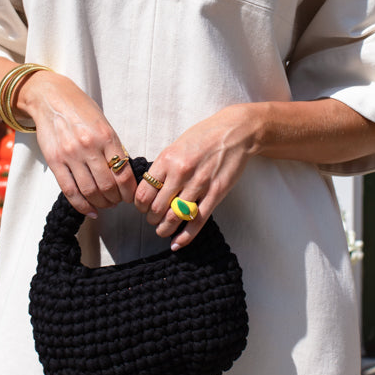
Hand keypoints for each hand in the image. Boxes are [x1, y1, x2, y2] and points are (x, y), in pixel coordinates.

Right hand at [17, 71, 135, 216]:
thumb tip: (124, 174)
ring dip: (101, 203)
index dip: (130, 191)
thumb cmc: (81, 110)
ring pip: (90, 191)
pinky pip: (70, 191)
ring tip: (105, 204)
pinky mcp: (55, 161)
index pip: (123, 173)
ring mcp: (70, 155)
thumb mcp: (104, 124)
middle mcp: (89, 147)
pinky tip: (90, 210)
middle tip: (118, 202)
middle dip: (116, 200)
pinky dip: (82, 205)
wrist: (51, 98)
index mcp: (106, 136)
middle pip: (108, 186)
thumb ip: (113, 147)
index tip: (131, 197)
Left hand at [134, 104, 257, 247]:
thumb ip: (163, 166)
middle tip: (153, 219)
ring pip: (175, 217)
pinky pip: (197, 221)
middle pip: (157, 207)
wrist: (235, 132)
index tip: (142, 207)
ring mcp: (200, 184)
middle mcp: (181, 173)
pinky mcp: (216, 193)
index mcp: (168, 159)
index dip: (139, 205)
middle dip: (151, 218)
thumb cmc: (205, 136)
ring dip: (164, 228)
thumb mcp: (177, 145)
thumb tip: (150, 186)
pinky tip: (177, 243)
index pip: (144, 191)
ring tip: (162, 230)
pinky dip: (185, 236)